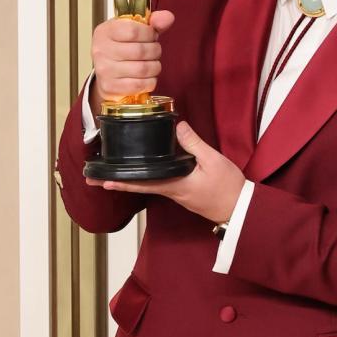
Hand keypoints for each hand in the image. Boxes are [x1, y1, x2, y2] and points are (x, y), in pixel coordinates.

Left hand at [87, 121, 245, 223]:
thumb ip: (194, 143)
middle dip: (117, 183)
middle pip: (140, 186)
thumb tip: (177, 126)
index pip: (142, 183)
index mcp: (175, 184)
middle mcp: (172, 192)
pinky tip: (146, 172)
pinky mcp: (185, 193)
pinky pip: (161, 185)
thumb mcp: (213, 161)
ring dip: (130, 181)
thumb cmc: (228, 187)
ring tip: (114, 176)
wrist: (240, 209)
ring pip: (149, 185)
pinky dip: (147, 179)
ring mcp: (177, 194)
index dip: (120, 182)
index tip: (101, 181)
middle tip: (95, 181)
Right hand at [91, 9, 173, 103]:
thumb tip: (168, 17)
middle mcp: (101, 49)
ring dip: (155, 67)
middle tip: (154, 51)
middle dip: (155, 51)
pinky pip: (139, 85)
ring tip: (152, 64)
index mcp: (105, 31)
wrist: (107, 73)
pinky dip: (150, 81)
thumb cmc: (122, 48)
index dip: (150, 34)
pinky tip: (147, 77)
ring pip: (142, 69)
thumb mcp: (134, 30)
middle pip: (140, 51)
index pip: (134, 30)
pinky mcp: (110, 87)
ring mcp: (104, 69)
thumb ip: (153, 22)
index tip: (152, 36)